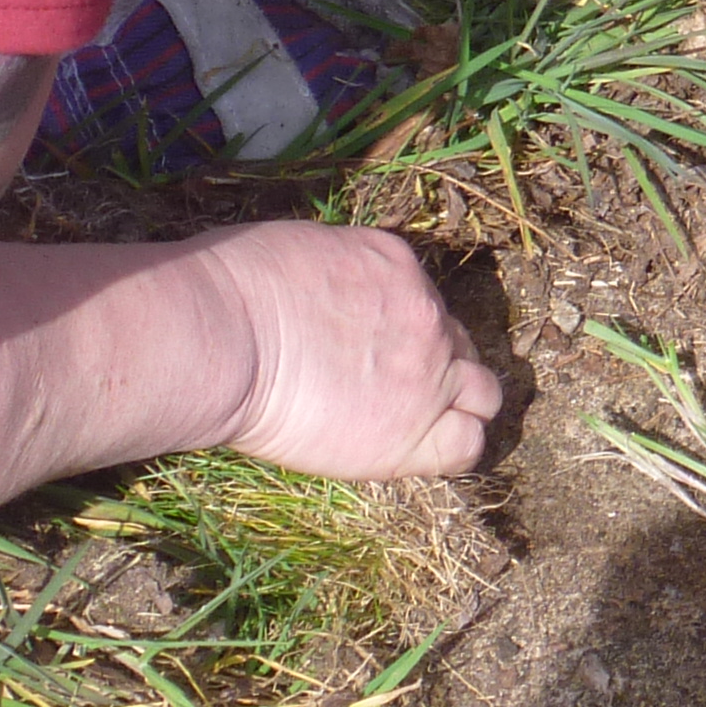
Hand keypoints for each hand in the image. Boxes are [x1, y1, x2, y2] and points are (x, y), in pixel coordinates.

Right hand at [214, 220, 501, 481]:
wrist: (223, 337)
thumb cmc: (230, 290)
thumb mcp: (296, 253)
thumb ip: (334, 278)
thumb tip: (325, 300)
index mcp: (397, 263)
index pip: (425, 301)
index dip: (403, 330)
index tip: (373, 349)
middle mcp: (426, 313)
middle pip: (458, 345)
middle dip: (437, 365)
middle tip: (394, 389)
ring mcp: (430, 372)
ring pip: (482, 395)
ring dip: (458, 407)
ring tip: (418, 425)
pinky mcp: (416, 431)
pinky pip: (467, 446)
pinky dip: (453, 449)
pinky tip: (421, 454)